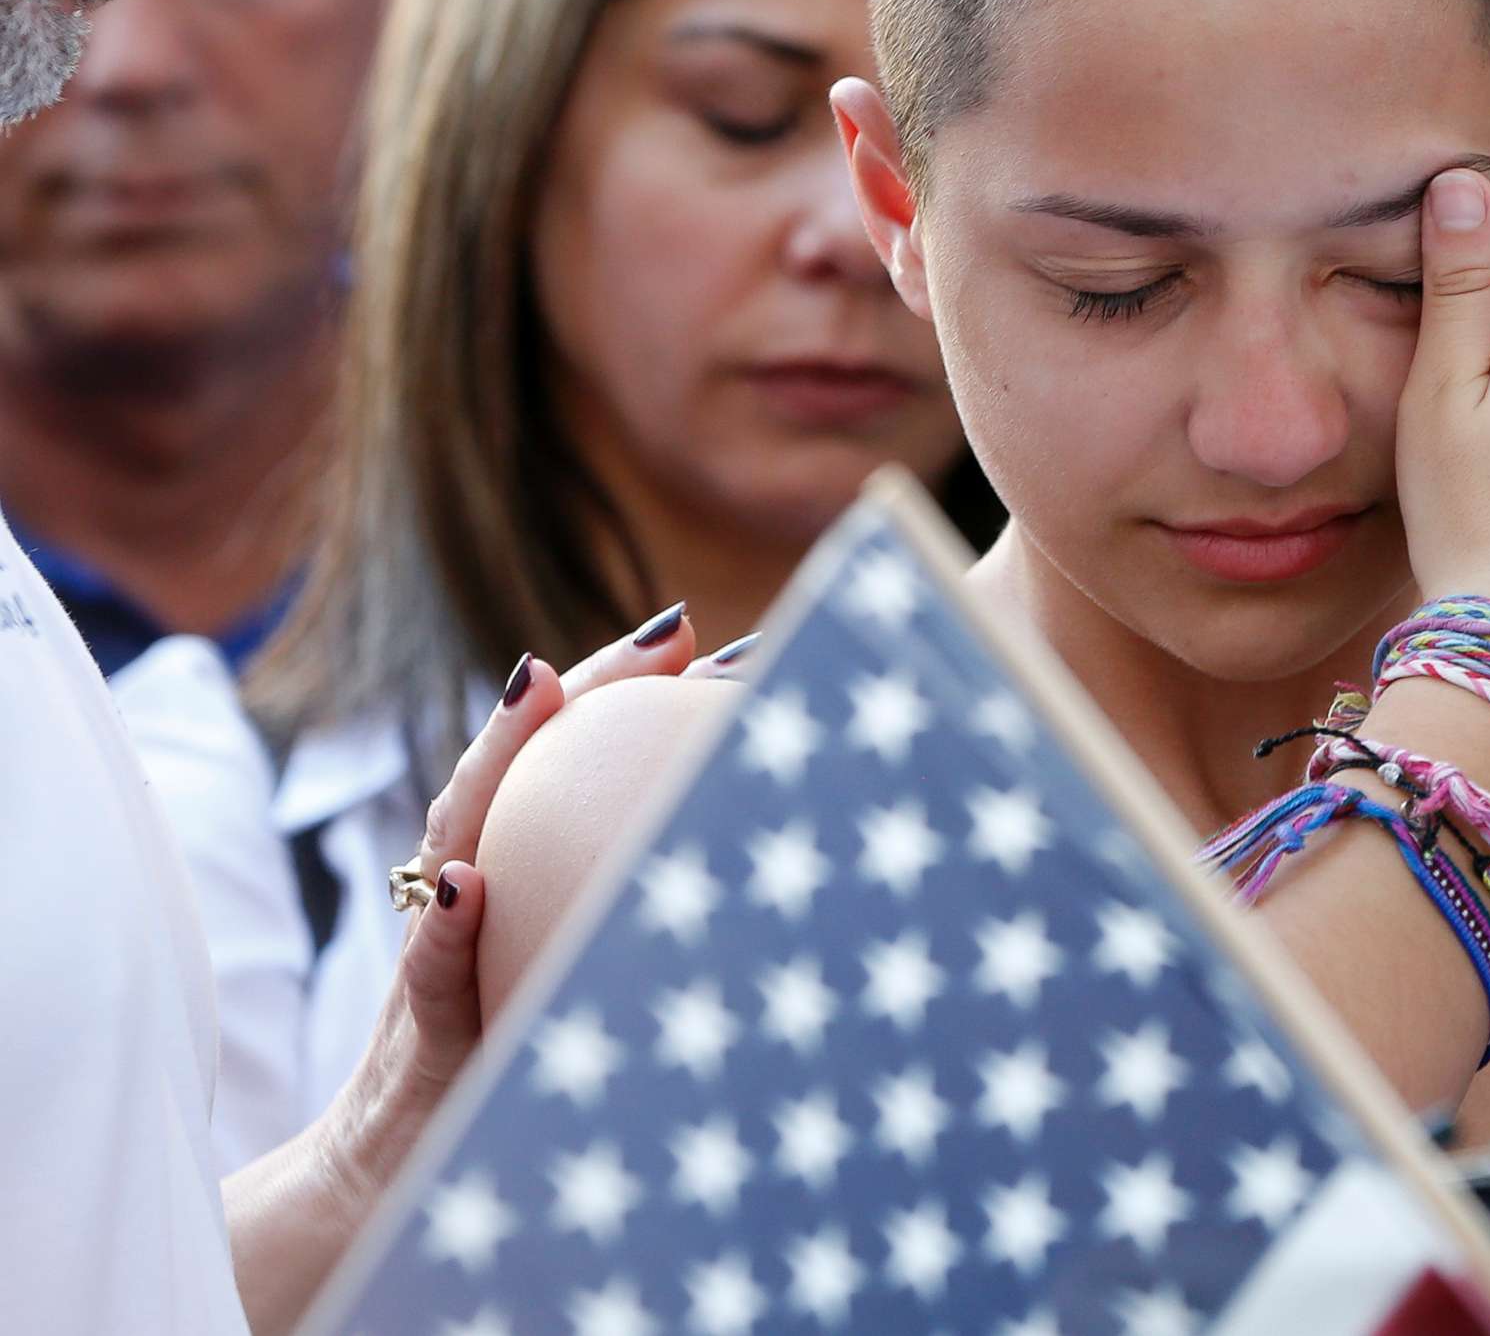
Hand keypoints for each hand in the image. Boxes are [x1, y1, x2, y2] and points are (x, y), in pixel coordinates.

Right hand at [324, 608, 705, 1192]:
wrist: (403, 1187)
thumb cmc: (515, 1082)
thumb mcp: (589, 999)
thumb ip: (643, 933)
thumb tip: (761, 879)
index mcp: (523, 883)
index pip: (572, 766)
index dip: (628, 695)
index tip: (707, 635)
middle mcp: (474, 896)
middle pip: (520, 766)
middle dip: (586, 687)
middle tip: (669, 629)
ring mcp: (440, 953)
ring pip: (458, 833)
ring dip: (496, 757)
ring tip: (540, 686)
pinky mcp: (419, 1036)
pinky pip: (427, 976)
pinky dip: (445, 928)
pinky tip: (471, 885)